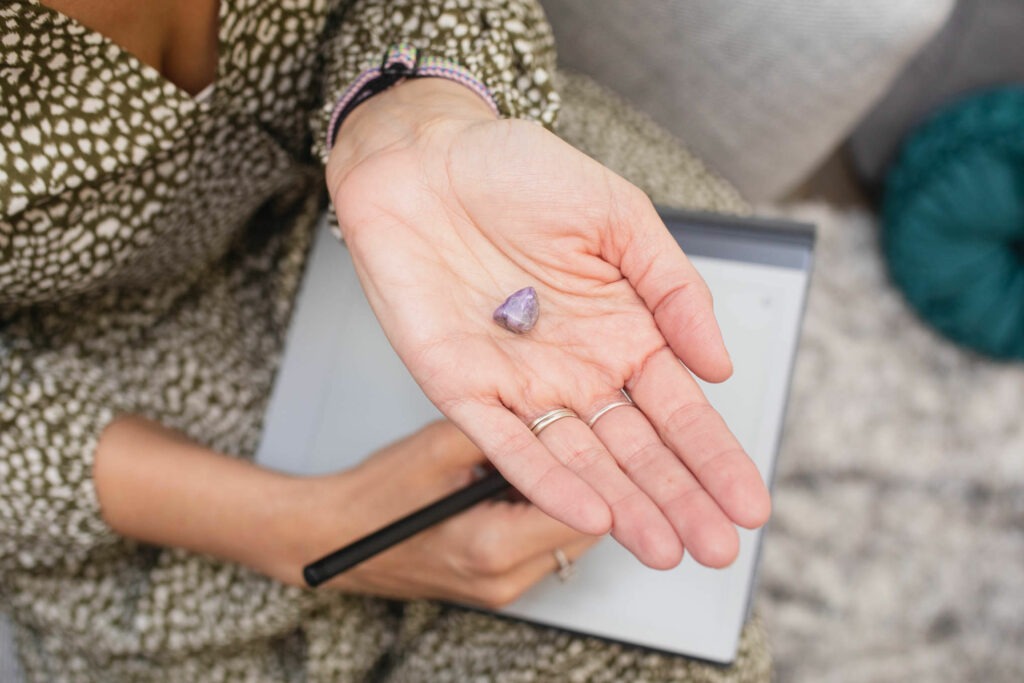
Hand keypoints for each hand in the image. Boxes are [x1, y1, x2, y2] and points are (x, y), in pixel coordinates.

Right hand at [305, 421, 596, 607]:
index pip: (583, 514)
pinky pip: (542, 548)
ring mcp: (502, 589)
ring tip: (551, 457)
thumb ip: (505, 430)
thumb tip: (559, 416)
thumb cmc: (377, 495)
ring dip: (568, 501)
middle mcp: (504, 579)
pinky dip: (542, 515)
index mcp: (492, 546)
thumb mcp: (440, 446)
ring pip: (567, 541)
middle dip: (589, 486)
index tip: (605, 438)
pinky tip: (521, 483)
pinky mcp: (497, 587)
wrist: (335, 537)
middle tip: (588, 440)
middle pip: (584, 532)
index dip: (598, 474)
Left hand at [325, 79, 770, 569]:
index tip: (751, 504)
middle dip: (678, 499)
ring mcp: (520, 382)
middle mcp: (575, 366)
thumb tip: (720, 364)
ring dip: (623, 506)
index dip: (714, 458)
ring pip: (579, 459)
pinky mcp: (461, 386)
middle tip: (718, 547)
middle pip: (635, 447)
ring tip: (665, 548)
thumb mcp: (619, 216)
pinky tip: (588, 513)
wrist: (422, 157)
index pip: (677, 409)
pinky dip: (545, 480)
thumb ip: (674, 289)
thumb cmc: (516, 171)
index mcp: (621, 329)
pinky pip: (505, 444)